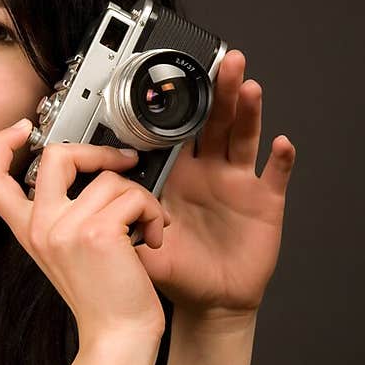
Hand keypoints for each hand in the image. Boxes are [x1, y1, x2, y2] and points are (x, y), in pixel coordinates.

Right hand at [0, 121, 169, 343]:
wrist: (117, 335)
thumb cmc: (103, 297)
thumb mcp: (69, 252)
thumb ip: (64, 215)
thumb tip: (95, 170)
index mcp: (29, 231)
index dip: (1, 144)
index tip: (22, 128)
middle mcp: (40, 227)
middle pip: (54, 156)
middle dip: (96, 151)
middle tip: (122, 162)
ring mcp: (65, 228)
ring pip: (109, 177)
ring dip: (139, 198)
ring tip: (145, 227)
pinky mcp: (97, 232)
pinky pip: (133, 195)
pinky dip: (152, 213)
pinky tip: (151, 237)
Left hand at [135, 49, 296, 319]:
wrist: (209, 303)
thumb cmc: (176, 273)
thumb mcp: (137, 246)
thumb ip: (114, 222)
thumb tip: (83, 204)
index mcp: (178, 175)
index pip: (180, 130)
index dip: (182, 103)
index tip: (179, 75)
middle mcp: (210, 172)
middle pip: (216, 121)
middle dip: (220, 90)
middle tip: (224, 61)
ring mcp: (240, 184)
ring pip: (245, 137)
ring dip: (249, 111)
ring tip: (249, 86)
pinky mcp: (265, 202)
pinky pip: (276, 176)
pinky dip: (282, 160)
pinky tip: (281, 145)